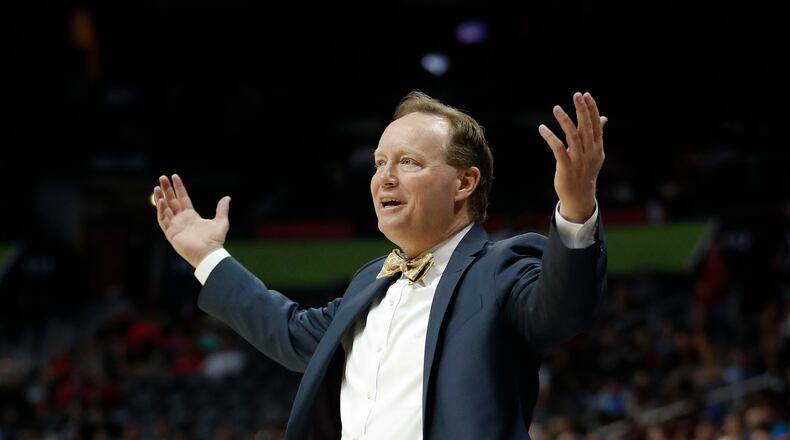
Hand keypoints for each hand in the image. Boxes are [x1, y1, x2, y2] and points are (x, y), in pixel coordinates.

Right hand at [154, 174, 230, 267]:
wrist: (209, 253)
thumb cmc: (215, 240)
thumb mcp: (221, 221)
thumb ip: (222, 209)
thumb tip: (227, 198)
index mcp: (191, 216)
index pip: (183, 198)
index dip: (178, 188)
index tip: (174, 176)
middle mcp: (182, 220)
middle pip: (172, 201)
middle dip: (166, 189)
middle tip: (162, 177)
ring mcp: (175, 226)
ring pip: (165, 209)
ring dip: (160, 198)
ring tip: (157, 187)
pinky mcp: (171, 233)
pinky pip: (163, 220)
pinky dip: (161, 210)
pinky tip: (161, 201)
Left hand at [539, 92, 606, 222]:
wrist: (580, 196)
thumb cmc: (585, 171)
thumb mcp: (595, 153)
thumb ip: (597, 134)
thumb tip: (603, 118)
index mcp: (597, 147)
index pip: (596, 124)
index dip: (591, 109)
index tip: (586, 95)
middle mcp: (590, 152)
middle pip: (586, 127)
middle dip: (582, 110)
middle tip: (577, 95)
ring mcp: (578, 159)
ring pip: (573, 136)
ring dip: (565, 120)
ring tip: (556, 108)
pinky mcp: (566, 166)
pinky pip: (558, 148)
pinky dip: (550, 137)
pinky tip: (542, 128)